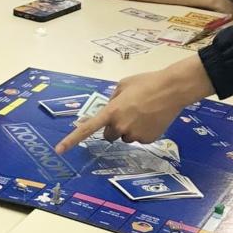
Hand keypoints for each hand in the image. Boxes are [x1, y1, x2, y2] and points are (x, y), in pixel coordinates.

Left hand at [56, 57, 213, 152]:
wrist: (173, 89)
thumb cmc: (147, 82)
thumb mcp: (123, 85)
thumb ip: (113, 99)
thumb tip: (110, 110)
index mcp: (111, 111)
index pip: (88, 128)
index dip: (72, 139)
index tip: (59, 150)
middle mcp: (120, 126)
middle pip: (110, 134)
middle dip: (115, 127)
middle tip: (128, 113)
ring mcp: (134, 135)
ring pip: (126, 137)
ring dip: (130, 128)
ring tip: (144, 113)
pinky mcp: (148, 140)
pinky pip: (140, 138)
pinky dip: (144, 131)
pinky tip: (153, 118)